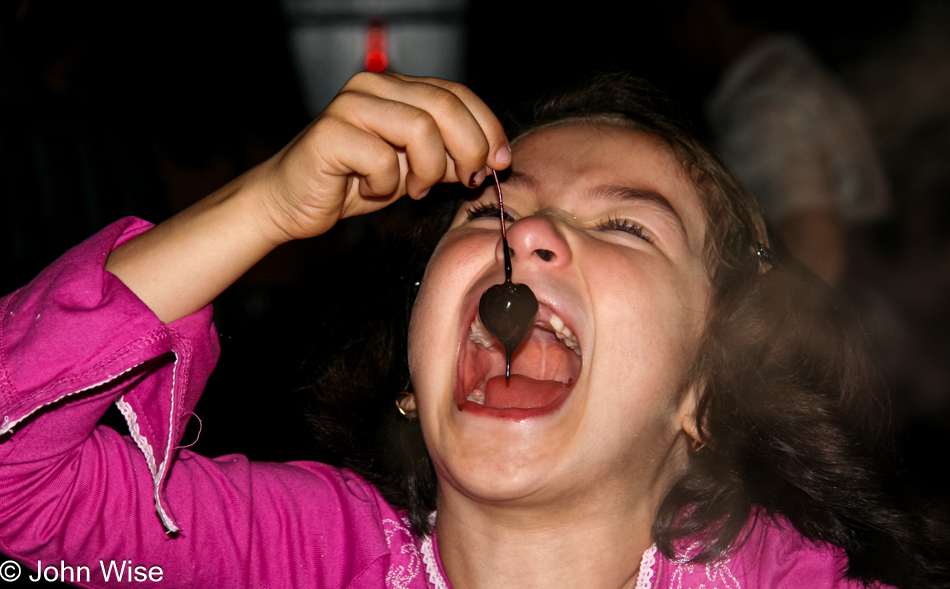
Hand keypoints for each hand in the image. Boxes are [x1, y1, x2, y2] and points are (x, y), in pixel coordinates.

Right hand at [252, 71, 510, 243]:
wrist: (293, 202)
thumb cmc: (352, 183)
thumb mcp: (414, 168)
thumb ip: (447, 155)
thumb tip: (492, 157)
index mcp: (397, 87)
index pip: (457, 94)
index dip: (487, 128)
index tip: (500, 162)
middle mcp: (374, 87)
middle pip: (445, 106)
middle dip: (468, 150)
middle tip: (466, 181)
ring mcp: (350, 105)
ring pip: (421, 129)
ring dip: (427, 170)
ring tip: (412, 188)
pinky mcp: (329, 133)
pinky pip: (383, 159)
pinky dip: (386, 185)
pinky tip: (370, 190)